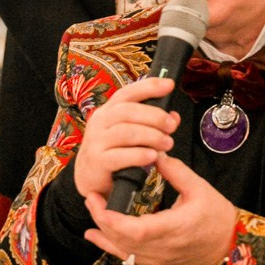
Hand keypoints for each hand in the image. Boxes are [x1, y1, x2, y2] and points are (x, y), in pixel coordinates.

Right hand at [74, 76, 179, 198]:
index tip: (169, 84)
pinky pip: (119, 156)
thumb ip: (152, 124)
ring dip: (151, 136)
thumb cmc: (114, 152)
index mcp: (109, 111)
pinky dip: (139, 155)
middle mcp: (100, 122)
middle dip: (154, 116)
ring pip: (125, 132)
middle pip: (128, 111)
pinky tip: (153, 156)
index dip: (149, 86)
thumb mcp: (132, 135)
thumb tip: (174, 117)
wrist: (90, 179)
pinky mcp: (97, 162)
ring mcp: (96, 141)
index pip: (128, 93)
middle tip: (172, 126)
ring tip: (167, 143)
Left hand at [83, 153, 235, 264]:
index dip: (110, 218)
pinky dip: (111, 245)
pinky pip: (129, 257)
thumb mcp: (198, 188)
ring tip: (92, 212)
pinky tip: (97, 236)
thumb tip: (154, 153)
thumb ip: (174, 171)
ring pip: (123, 251)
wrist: (229, 244)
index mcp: (173, 228)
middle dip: (101, 220)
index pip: (134, 230)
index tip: (97, 199)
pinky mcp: (157, 262)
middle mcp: (162, 249)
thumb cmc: (217, 216)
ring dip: (103, 233)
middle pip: (122, 241)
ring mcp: (158, 259)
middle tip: (91, 198)